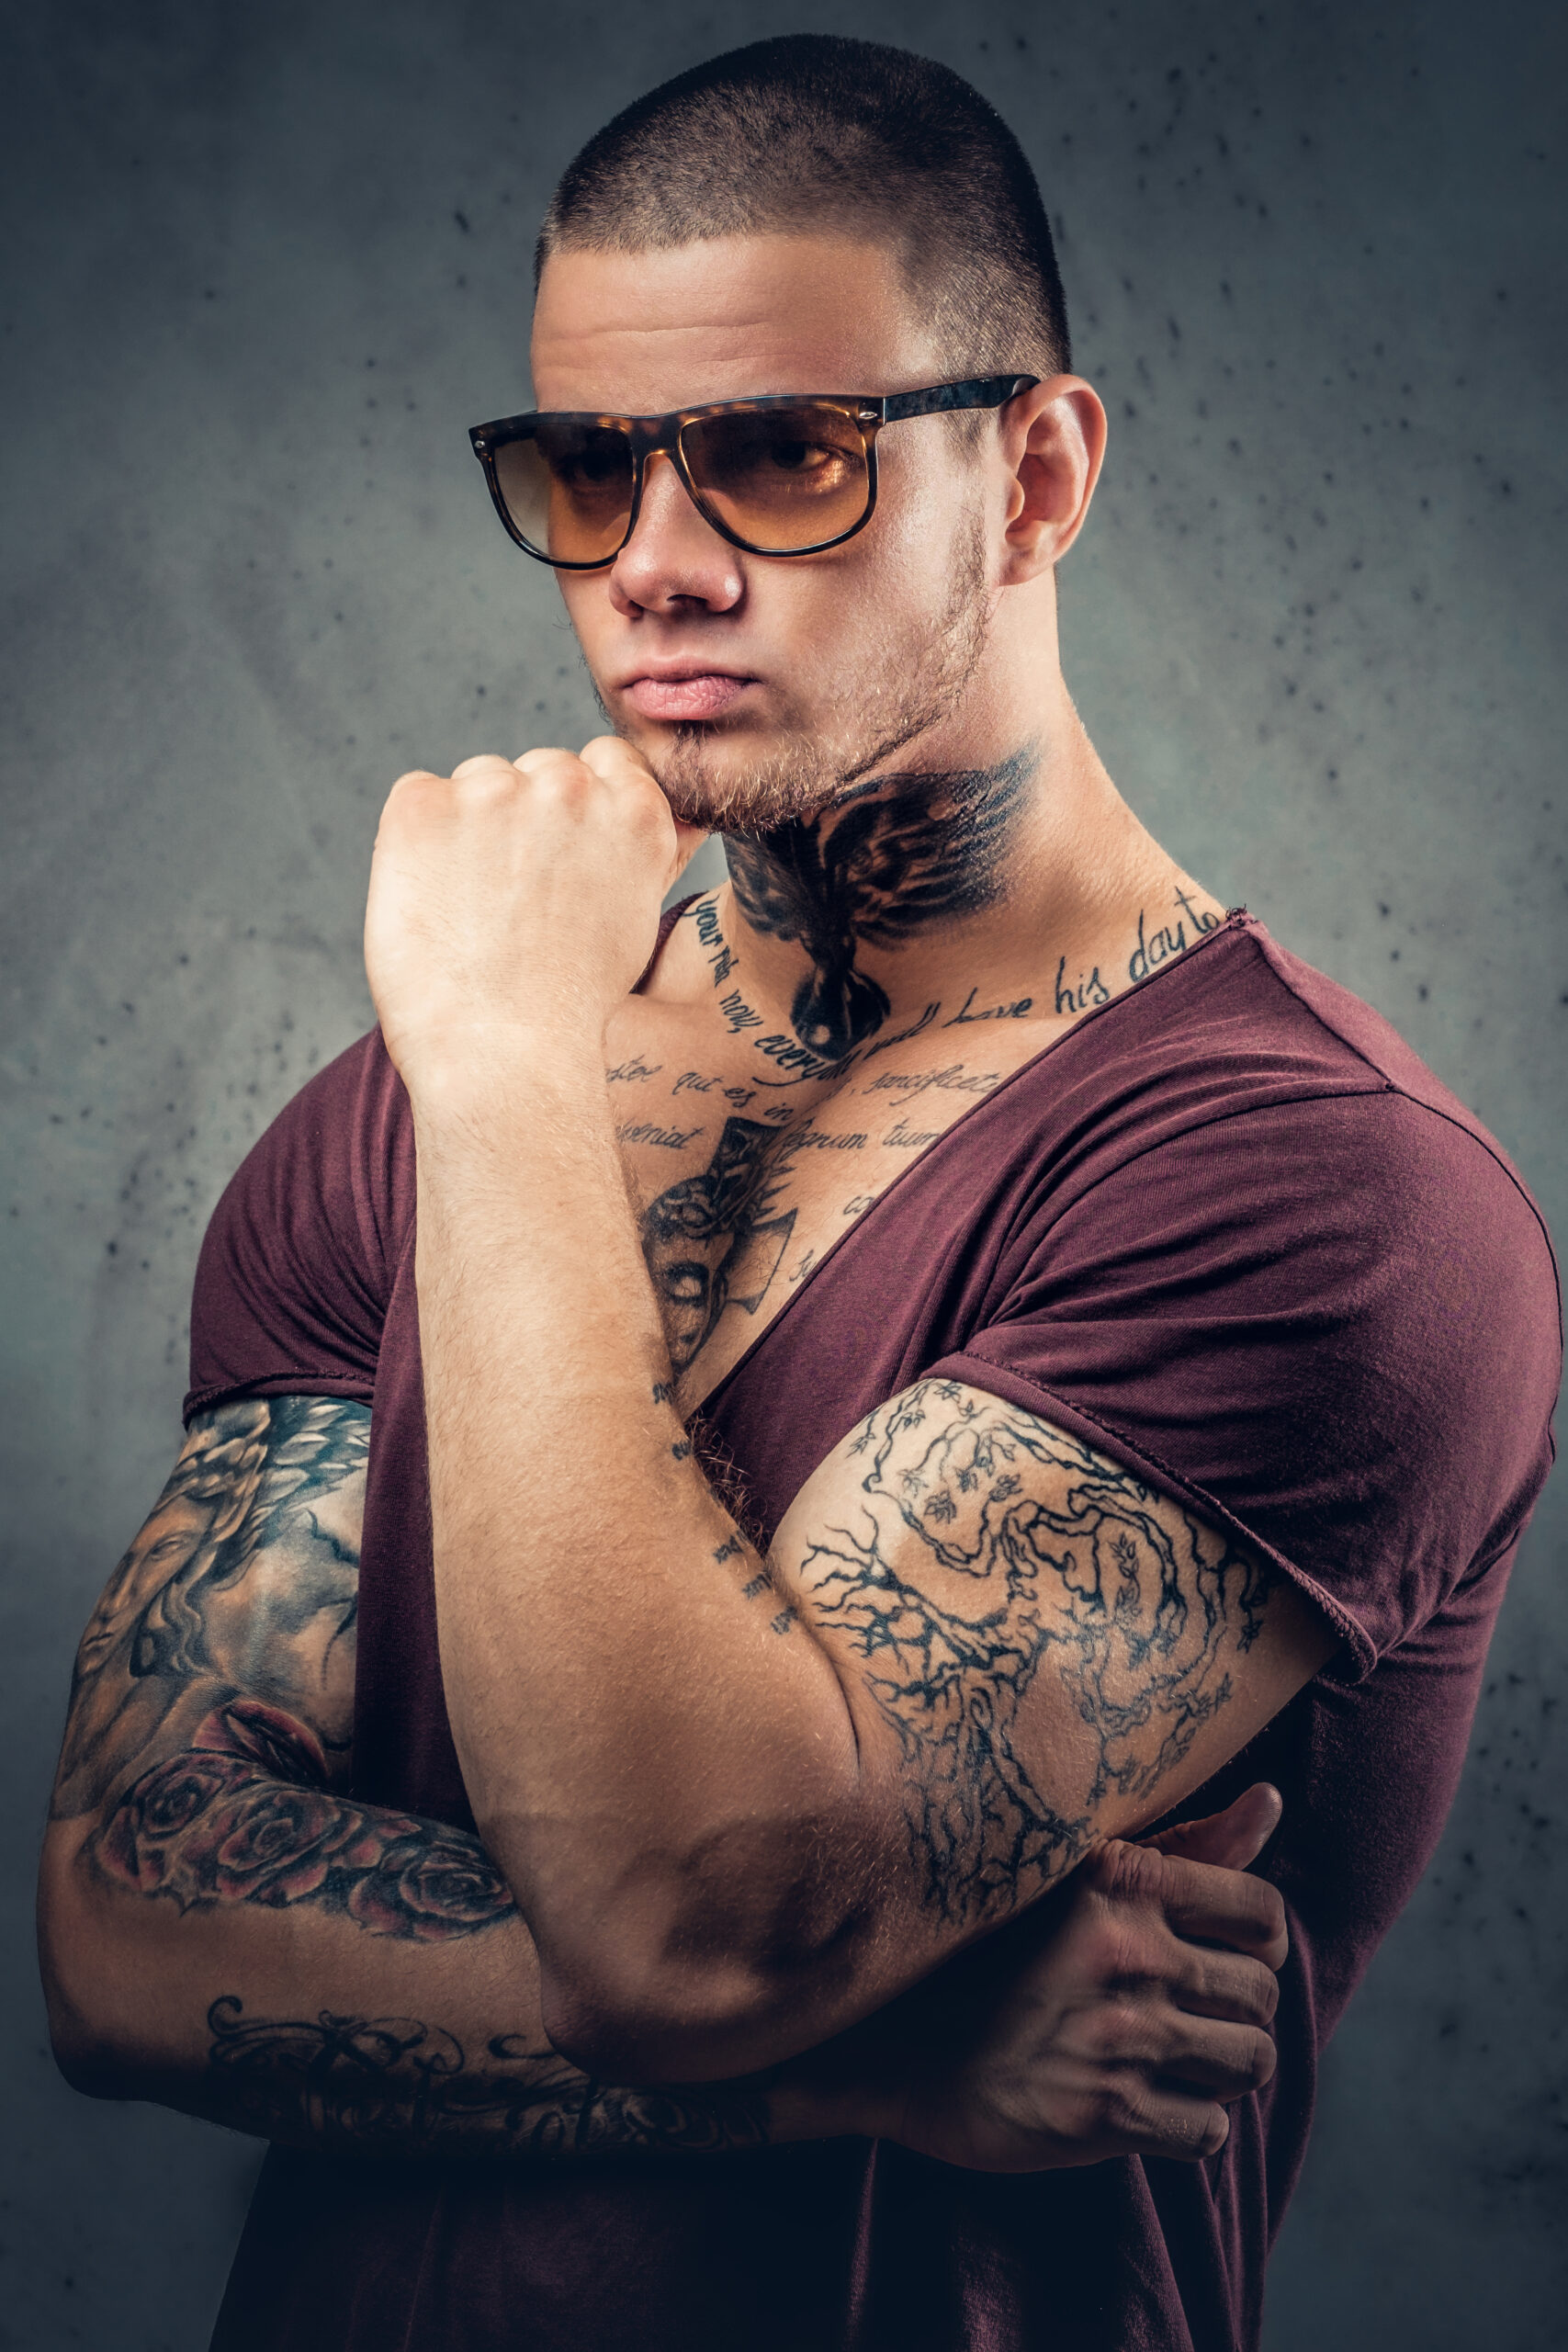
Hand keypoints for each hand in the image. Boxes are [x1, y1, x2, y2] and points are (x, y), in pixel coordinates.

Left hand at [364, 737, 705, 1094]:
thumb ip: (656, 853)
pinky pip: (415, 800)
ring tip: (475, 915)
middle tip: (514, 904)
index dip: (578, 814)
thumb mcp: (639, 918)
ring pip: (476, 783)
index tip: (562, 862)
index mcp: (633, 809)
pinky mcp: (422, 806)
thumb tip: (688, 814)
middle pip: (537, 770)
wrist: (505, 1055)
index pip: (605, 762)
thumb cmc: (571, 1005)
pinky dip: (414, 846)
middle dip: (522, 821)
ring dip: (469, 830)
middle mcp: (569, 786)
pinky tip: (436, 906)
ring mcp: (492, 790)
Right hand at [870, 1784, 1287, 2172]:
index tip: (1228, 1956)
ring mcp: (1121, 2035)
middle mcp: (1130, 1953)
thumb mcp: (1078, 1872)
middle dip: (1237, 2011)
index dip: (1260, 1943)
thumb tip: (1270, 1799)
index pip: (1262, 1913)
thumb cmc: (990, 1948)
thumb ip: (1186, 1843)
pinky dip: (1188, 2126)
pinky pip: (1208, 2133)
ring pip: (1251, 2063)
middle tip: (1189, 2015)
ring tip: (1177, 2060)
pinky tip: (1145, 2106)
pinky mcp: (1107, 2113)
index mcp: (1124, 1881)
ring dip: (1223, 2070)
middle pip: (1262, 1995)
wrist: (892, 2040)